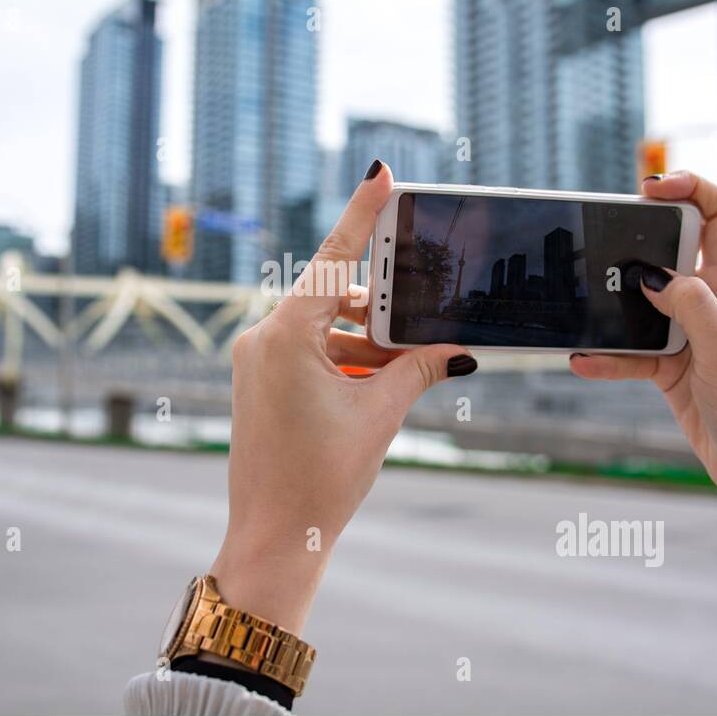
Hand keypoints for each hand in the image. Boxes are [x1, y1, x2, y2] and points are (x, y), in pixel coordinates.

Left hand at [210, 161, 474, 632]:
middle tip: (425, 292)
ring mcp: (256, 359)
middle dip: (381, 301)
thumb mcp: (380, 415)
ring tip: (413, 353)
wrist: (274, 539)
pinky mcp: (259, 379)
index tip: (381, 176)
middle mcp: (261, 338)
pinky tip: (383, 372)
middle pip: (332, 295)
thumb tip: (460, 348)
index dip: (361, 216)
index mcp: (283, 336)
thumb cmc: (321, 480)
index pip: (334, 261)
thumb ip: (419, 369)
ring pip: (322, 325)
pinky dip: (345, 355)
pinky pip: (308, 349)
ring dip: (366, 336)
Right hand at [569, 171, 716, 586]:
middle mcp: (708, 302)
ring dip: (612, 300)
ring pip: (640, 300)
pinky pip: (627, 351)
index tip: (652, 187)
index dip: (691, 188)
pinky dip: (603, 356)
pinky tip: (580, 360)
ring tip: (583, 298)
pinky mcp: (667, 366)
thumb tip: (651, 275)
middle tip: (604, 233)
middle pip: (671, 247)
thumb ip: (692, 307)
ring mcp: (685, 333)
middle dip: (637, 235)